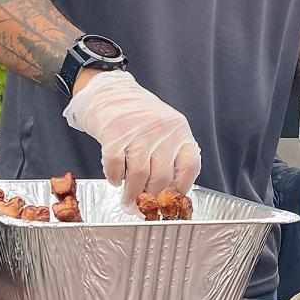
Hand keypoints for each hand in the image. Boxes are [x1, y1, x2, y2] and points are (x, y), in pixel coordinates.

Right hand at [63, 71, 200, 204]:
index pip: (190, 166)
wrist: (109, 90)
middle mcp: (162, 130)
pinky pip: (115, 167)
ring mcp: (138, 131)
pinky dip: (114, 178)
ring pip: (138, 177)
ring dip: (131, 195)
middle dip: (151, 200)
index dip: (181, 189)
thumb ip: (170, 155)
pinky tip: (115, 179)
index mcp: (179, 130)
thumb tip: (167, 194)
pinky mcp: (114, 134)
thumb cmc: (137, 114)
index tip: (171, 202)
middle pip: (162, 177)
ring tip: (127, 202)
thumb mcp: (164, 128)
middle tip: (143, 209)